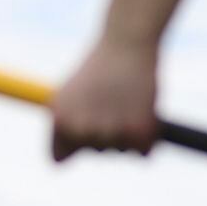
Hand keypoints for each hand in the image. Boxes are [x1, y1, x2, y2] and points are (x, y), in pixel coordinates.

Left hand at [50, 39, 159, 161]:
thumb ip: (66, 127)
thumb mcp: (70, 94)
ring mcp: (110, 132)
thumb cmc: (98, 68)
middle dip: (108, 132)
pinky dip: (148, 136)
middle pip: (98, 151)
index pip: (61, 158)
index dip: (76, 139)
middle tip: (112, 98)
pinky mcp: (138, 131)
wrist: (127, 41)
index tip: (86, 111)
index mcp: (60, 121)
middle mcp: (82, 130)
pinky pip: (143, 151)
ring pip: (122, 151)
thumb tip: (58, 164)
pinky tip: (144, 109)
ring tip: (127, 99)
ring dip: (128, 132)